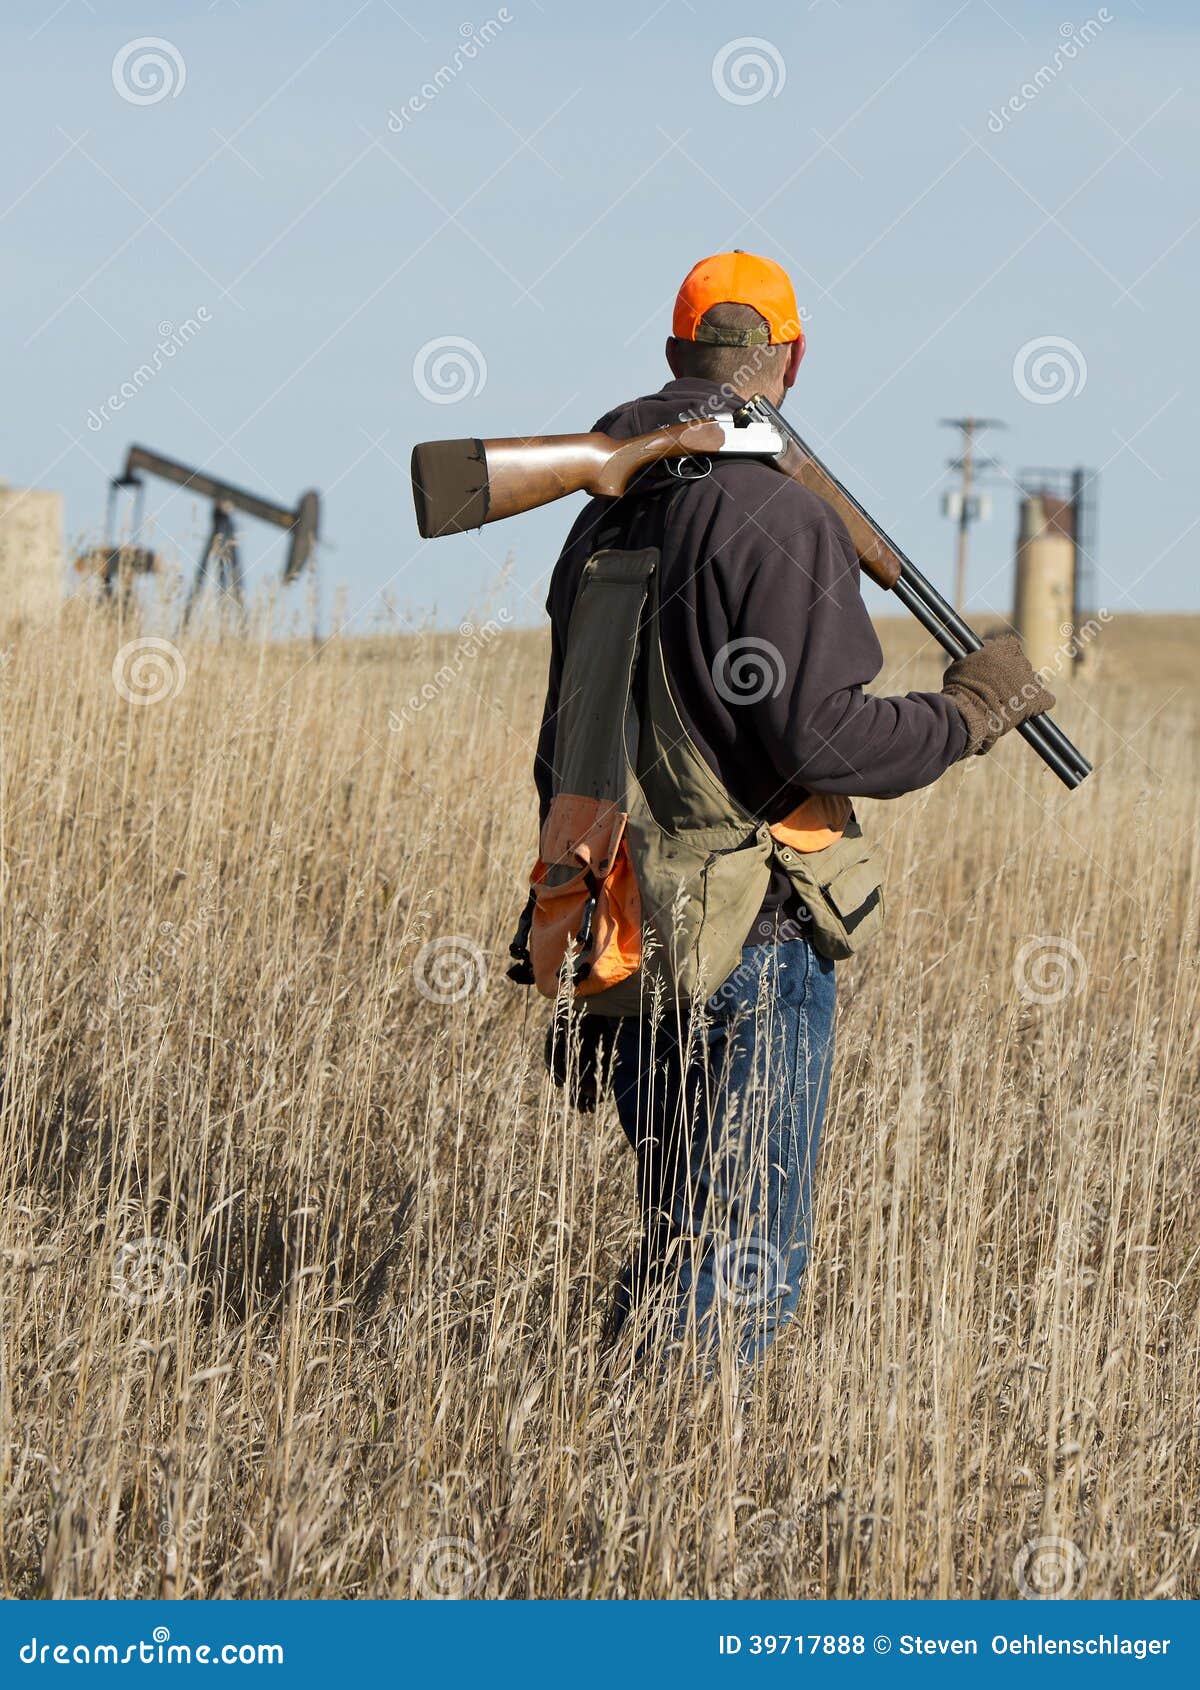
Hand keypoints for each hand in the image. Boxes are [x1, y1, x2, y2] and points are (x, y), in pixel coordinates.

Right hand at [942, 634, 1055, 755]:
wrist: (969, 710)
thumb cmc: (959, 689)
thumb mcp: (961, 664)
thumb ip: (975, 659)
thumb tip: (975, 659)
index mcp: (1003, 648)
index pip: (1011, 647)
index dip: (1005, 659)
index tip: (998, 668)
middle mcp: (1020, 660)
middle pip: (1022, 665)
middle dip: (1014, 676)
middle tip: (1001, 689)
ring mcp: (1030, 680)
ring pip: (1034, 681)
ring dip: (1026, 689)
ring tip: (1013, 701)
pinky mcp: (1037, 699)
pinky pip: (1046, 699)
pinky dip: (1040, 704)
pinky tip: (1031, 709)